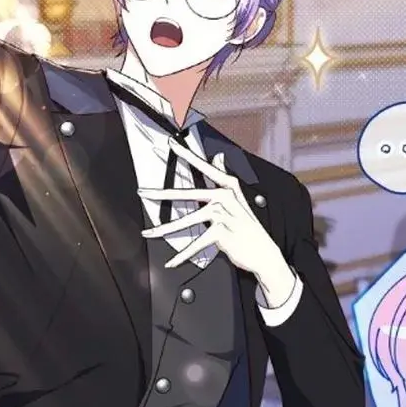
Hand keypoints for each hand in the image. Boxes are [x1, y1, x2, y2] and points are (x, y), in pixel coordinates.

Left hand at [155, 138, 299, 323]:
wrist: (263, 252)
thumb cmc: (247, 227)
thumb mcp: (237, 198)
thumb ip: (224, 176)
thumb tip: (218, 156)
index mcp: (227, 186)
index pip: (202, 167)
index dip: (186, 154)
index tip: (170, 144)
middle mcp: (223, 197)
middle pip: (186, 194)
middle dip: (161, 194)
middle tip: (142, 192)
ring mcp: (221, 214)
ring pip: (186, 223)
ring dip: (164, 231)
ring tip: (149, 233)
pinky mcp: (220, 233)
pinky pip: (195, 244)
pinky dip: (182, 256)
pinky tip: (171, 262)